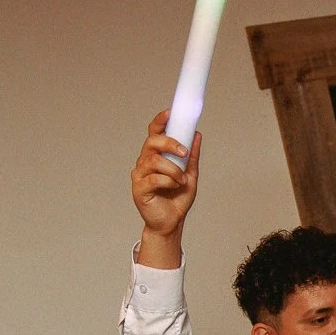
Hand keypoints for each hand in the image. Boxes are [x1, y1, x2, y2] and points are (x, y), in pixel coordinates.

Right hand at [130, 110, 199, 246]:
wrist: (172, 221)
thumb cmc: (177, 198)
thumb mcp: (190, 174)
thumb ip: (192, 156)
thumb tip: (197, 135)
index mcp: (156, 155)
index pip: (154, 133)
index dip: (160, 121)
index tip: (170, 113)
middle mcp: (145, 162)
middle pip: (152, 142)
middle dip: (170, 144)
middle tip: (184, 153)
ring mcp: (140, 175)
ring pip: (154, 161)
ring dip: (173, 169)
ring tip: (181, 180)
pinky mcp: (138, 188)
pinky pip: (154, 178)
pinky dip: (168, 181)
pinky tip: (174, 186)